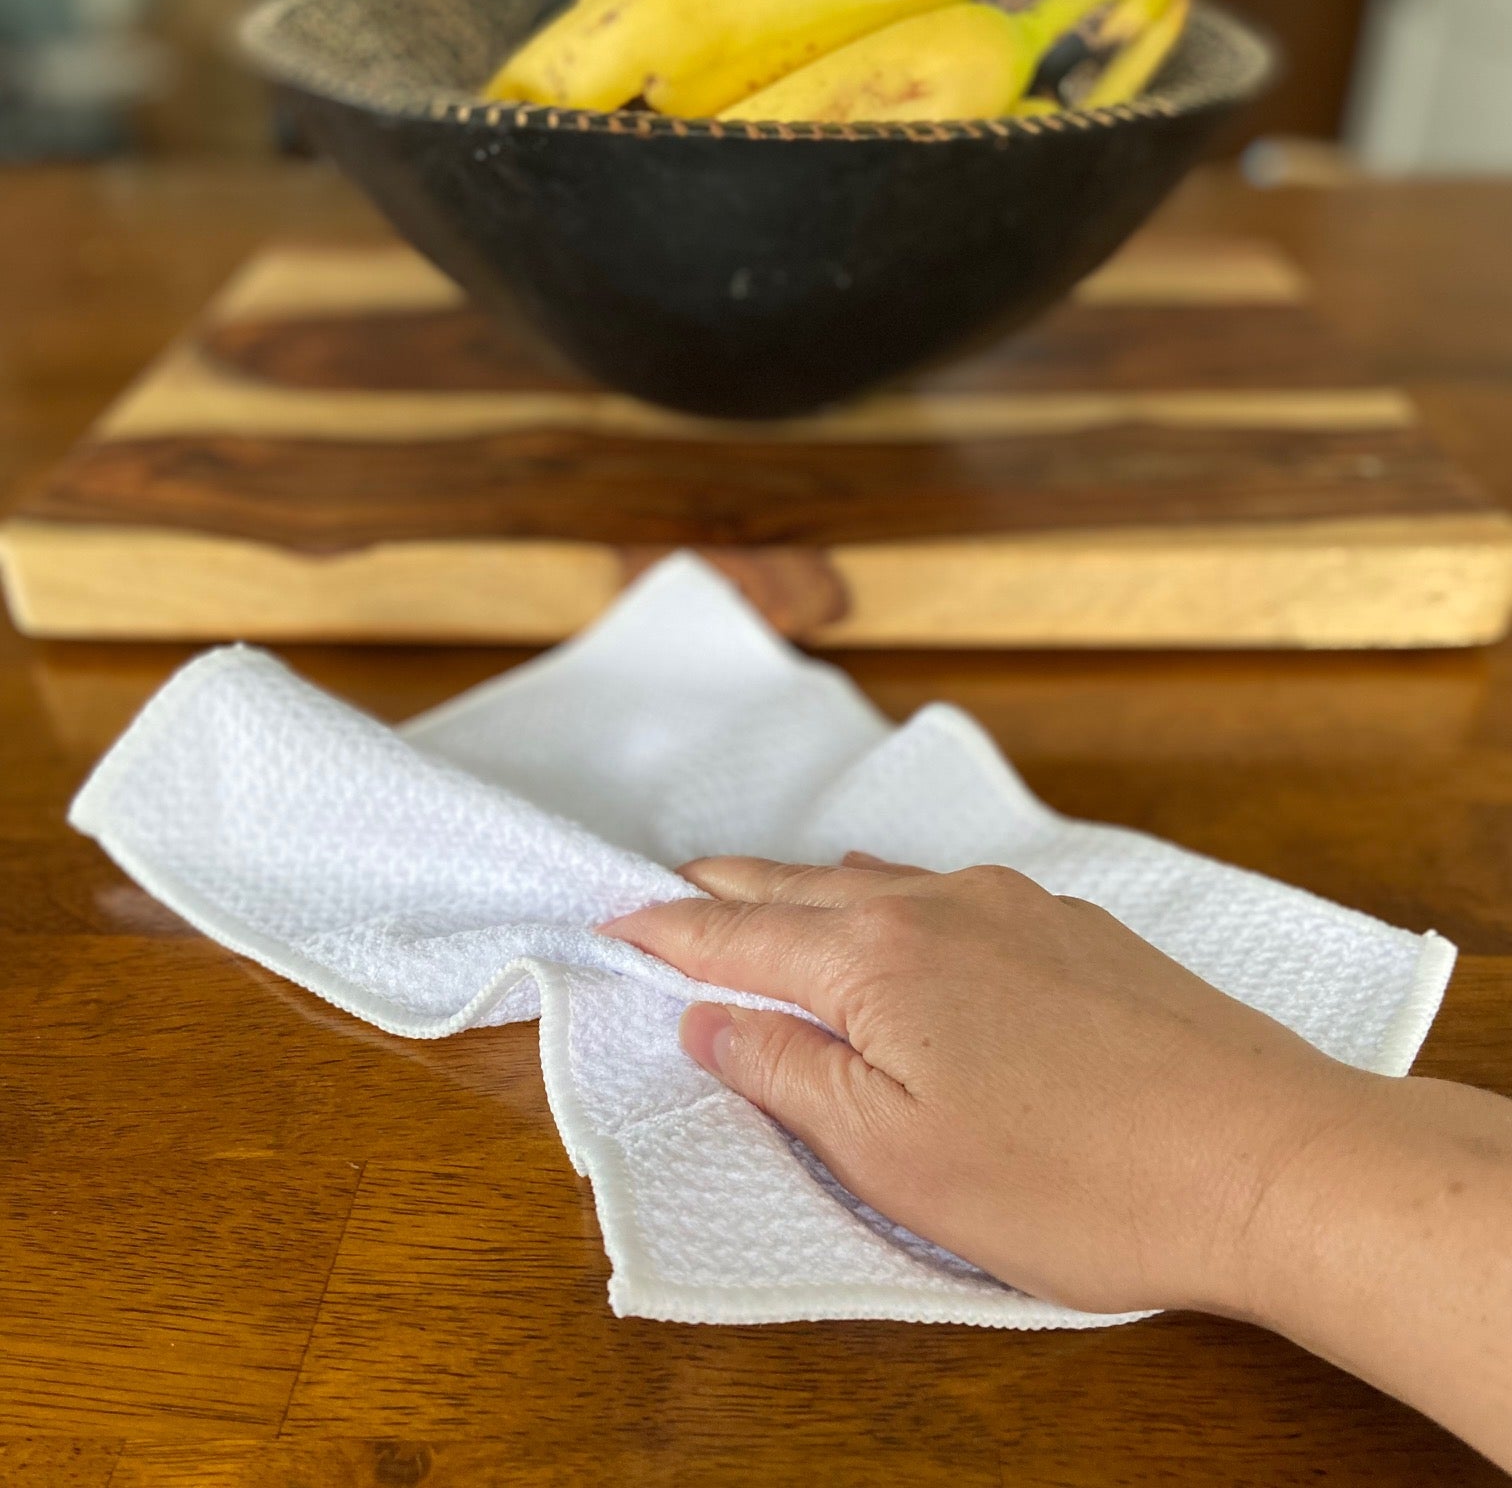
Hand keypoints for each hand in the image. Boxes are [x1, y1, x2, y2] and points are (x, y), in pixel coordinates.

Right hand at [600, 853, 1367, 1317]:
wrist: (1268, 1156)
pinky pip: (949, 892)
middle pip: (801, 887)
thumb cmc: (1075, 1178)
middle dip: (728, 888)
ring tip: (768, 889)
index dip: (667, 931)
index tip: (613, 920)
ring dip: (809, 888)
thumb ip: (790, 1074)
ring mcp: (1014, 907)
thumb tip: (709, 1020)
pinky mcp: (1074, 927)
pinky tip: (898, 909)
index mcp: (877, 960)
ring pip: (879, 882)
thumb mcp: (896, 1158)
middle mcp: (938, 907)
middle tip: (671, 885)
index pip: (739, 935)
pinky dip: (893, 897)